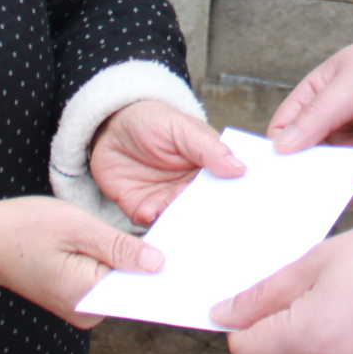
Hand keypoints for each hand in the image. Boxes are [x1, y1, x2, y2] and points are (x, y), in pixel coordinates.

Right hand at [0, 195, 160, 327]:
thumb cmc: (25, 228)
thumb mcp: (77, 227)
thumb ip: (119, 248)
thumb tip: (158, 264)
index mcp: (87, 297)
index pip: (138, 287)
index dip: (160, 266)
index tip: (182, 248)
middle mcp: (85, 312)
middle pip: (130, 287)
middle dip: (146, 262)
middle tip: (169, 235)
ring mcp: (79, 308)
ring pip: (118, 283)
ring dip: (129, 262)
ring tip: (148, 235)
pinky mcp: (75, 298)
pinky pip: (104, 282)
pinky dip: (113, 264)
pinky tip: (123, 245)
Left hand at [89, 99, 245, 224]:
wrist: (111, 125)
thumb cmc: (153, 120)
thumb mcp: (183, 128)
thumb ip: (208, 149)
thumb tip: (240, 169)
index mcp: (206, 170)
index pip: (223, 190)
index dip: (232, 202)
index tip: (241, 213)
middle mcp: (188, 189)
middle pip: (203, 211)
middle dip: (207, 222)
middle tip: (213, 233)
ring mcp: (165, 200)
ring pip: (178, 221)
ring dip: (180, 227)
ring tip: (181, 229)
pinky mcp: (141, 208)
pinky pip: (150, 222)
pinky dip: (151, 223)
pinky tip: (150, 213)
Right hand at [268, 34, 352, 204]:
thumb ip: (318, 114)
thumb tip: (281, 147)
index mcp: (316, 105)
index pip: (283, 137)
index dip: (280, 157)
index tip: (283, 173)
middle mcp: (335, 136)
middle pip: (310, 172)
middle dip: (323, 179)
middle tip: (336, 178)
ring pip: (344, 190)